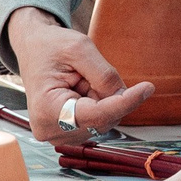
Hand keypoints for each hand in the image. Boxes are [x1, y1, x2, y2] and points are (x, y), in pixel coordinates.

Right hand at [5, 7, 152, 140]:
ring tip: (80, 79)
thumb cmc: (50, 46)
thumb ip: (104, 75)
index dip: (125, 102)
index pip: (96, 114)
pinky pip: (99, 120)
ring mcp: (59, 134)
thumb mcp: (79, 49)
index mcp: (46, 110)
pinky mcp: (68, 132)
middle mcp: (50, 130)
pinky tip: (83, 89)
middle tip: (91, 69)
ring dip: (104, 98)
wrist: (33, 49)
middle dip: (111, 95)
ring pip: (104, 120)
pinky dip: (100, 103)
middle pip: (103, 119)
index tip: (148, 88)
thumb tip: (125, 96)